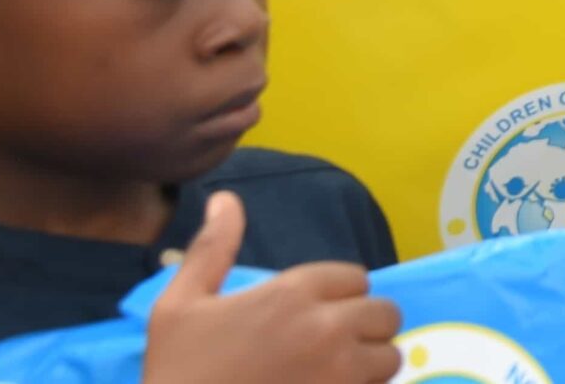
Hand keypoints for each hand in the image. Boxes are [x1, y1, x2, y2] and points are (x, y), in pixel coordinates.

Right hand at [145, 192, 399, 383]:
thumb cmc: (175, 373)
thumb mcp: (178, 307)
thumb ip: (211, 250)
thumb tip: (225, 198)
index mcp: (292, 293)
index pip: (355, 278)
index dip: (339, 297)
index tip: (313, 318)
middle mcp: (327, 327)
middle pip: (384, 313)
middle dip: (363, 328)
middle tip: (329, 349)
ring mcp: (340, 373)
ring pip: (390, 356)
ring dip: (371, 365)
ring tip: (336, 377)